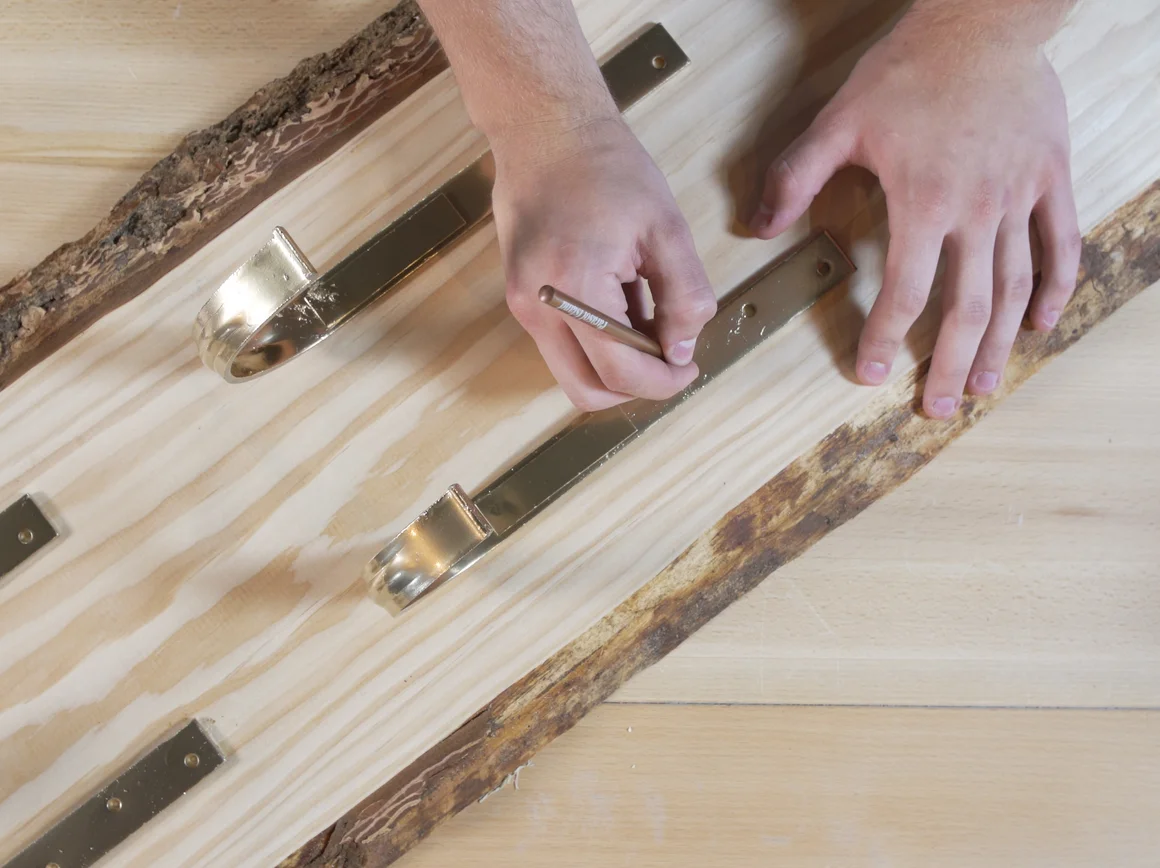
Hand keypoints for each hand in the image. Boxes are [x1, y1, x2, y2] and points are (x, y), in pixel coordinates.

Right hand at [491, 118, 716, 410]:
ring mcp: (522, 305)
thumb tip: (681, 349)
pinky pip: (561, 345)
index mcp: (574, 288)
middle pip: (587, 391)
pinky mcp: (520, 298)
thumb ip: (684, 294)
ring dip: (615, 366)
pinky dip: (596, 344)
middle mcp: (537, 308)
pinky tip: (622, 303)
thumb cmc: (604, 166)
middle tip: (670, 358)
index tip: (689, 366)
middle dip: (636, 387)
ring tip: (647, 318)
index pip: (619, 373)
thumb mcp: (665, 226)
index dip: (663, 382)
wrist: (543, 128)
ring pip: (572, 373)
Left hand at [750, 2, 1080, 417]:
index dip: (885, 338)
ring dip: (999, 344)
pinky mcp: (1050, 177)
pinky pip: (1060, 243)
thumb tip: (758, 225)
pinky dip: (1055, 287)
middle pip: (967, 309)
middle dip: (950, 366)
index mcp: (922, 203)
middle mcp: (976, 211)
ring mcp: (1019, 197)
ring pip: (1014, 288)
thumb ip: (796, 177)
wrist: (982, 19)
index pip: (902, 292)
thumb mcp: (839, 121)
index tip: (871, 374)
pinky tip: (1041, 323)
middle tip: (938, 408)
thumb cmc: (910, 68)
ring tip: (987, 385)